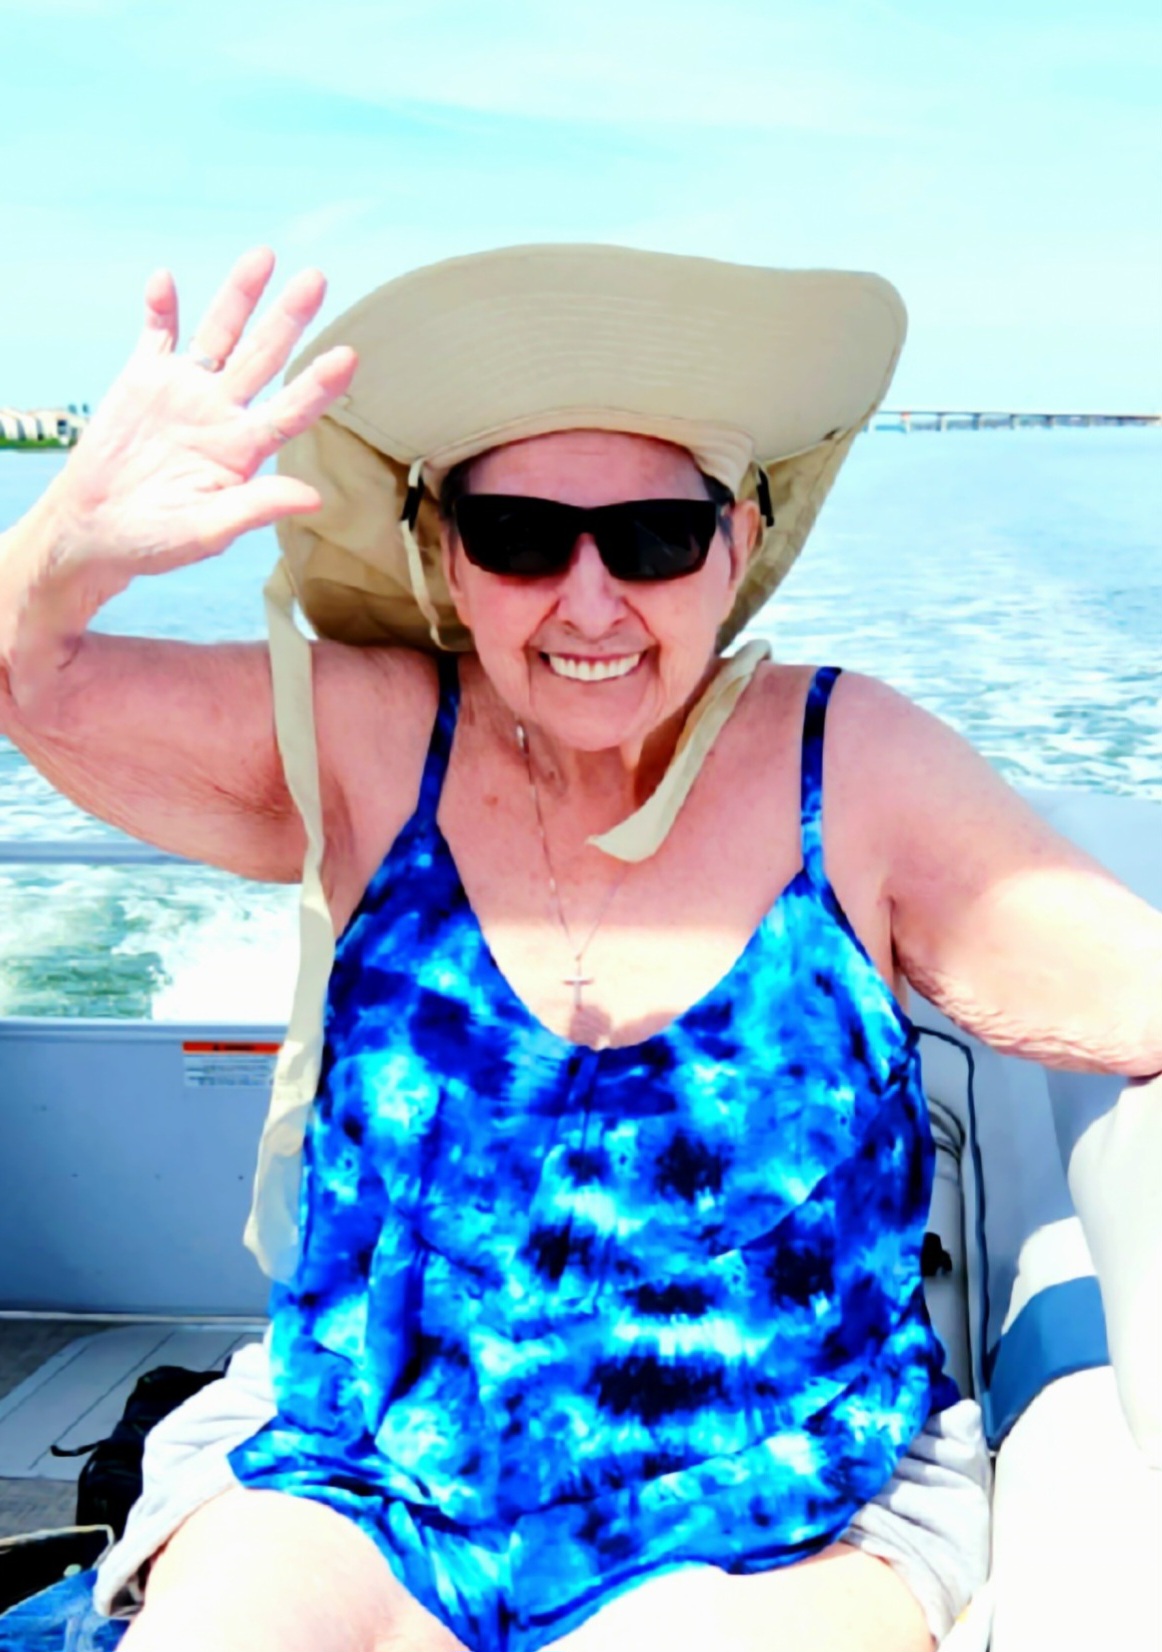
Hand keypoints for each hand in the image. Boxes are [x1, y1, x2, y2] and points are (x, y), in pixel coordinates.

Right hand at [42, 247, 356, 596]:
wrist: (96, 531)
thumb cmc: (156, 541)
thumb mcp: (207, 531)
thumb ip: (256, 508)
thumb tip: (314, 498)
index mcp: (242, 449)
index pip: (291, 410)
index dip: (318, 384)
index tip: (348, 355)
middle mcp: (221, 412)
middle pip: (263, 356)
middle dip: (289, 318)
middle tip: (316, 279)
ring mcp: (184, 391)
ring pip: (219, 333)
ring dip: (238, 295)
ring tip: (263, 255)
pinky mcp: (142, 379)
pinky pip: (155, 334)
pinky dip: (161, 309)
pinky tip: (166, 282)